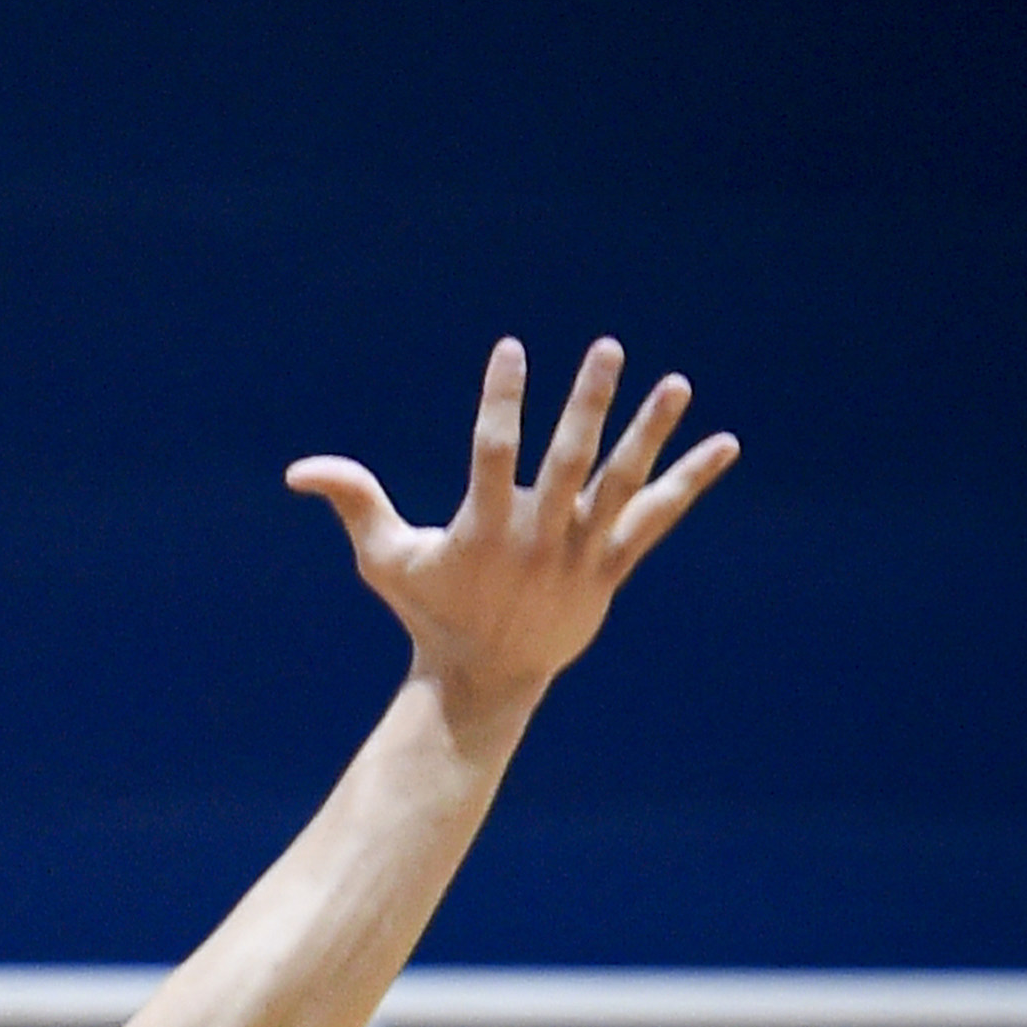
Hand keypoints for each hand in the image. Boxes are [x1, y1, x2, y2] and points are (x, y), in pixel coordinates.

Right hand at [289, 338, 738, 718]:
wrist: (484, 677)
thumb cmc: (429, 612)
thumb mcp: (385, 559)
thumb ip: (354, 504)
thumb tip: (300, 470)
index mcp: (483, 528)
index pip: (493, 451)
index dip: (501, 399)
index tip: (510, 350)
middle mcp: (537, 537)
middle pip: (570, 460)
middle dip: (587, 402)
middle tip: (606, 348)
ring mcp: (578, 553)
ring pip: (622, 483)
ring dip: (651, 432)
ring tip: (677, 384)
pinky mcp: (609, 568)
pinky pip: (656, 518)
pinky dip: (691, 481)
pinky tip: (725, 445)